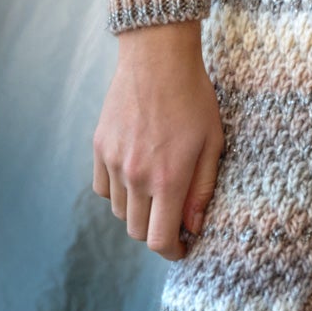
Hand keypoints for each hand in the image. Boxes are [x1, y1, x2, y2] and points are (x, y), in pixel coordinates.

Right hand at [92, 19, 223, 260]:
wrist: (157, 58)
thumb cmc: (193, 97)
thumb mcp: (212, 142)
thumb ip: (202, 188)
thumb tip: (194, 226)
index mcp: (168, 179)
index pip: (160, 240)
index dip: (172, 252)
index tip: (182, 248)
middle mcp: (136, 176)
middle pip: (138, 231)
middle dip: (157, 233)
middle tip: (174, 219)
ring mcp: (113, 162)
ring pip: (120, 212)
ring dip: (138, 212)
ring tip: (158, 193)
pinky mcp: (99, 148)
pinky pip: (104, 189)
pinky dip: (118, 192)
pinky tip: (136, 176)